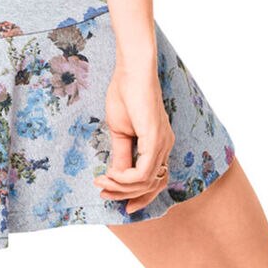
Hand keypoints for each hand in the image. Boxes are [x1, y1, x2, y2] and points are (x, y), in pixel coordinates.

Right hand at [94, 56, 175, 213]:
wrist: (132, 71)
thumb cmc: (125, 93)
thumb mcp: (120, 131)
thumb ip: (122, 154)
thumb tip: (116, 177)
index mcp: (160, 143)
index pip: (155, 180)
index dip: (137, 195)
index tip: (112, 196)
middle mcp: (166, 146)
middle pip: (152, 186)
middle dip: (126, 195)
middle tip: (103, 193)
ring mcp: (163, 143)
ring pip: (146, 182)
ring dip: (121, 187)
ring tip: (101, 181)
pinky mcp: (156, 138)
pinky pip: (143, 172)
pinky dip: (125, 178)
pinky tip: (111, 174)